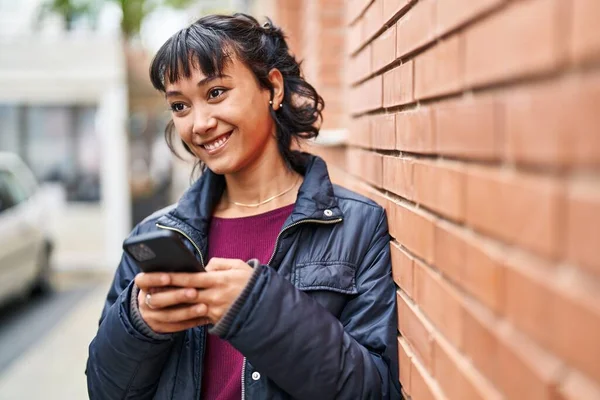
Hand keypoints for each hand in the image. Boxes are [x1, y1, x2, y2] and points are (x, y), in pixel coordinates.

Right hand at [135, 275, 209, 333]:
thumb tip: (193, 269)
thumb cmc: (165, 286)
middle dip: (176, 296)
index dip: (154, 279)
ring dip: (187, 312)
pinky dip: (191, 322)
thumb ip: (174, 274)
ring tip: (204, 307)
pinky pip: (176, 326)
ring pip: (168, 316)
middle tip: (194, 292)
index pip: (143, 280)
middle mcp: (144, 301)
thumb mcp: (163, 278)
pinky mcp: (160, 328)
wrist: (152, 308)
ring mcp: (151, 316)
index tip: (168, 277)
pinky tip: (204, 317)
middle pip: (157, 300)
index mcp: (144, 285)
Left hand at [136, 258, 253, 327]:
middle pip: (184, 295)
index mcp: (218, 280)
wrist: (266, 306)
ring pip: (186, 309)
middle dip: (164, 293)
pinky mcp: (215, 321)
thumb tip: (205, 266)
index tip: (157, 274)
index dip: (172, 276)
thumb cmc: (251, 283)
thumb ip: (220, 263)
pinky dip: (181, 317)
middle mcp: (214, 296)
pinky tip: (169, 315)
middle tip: (146, 292)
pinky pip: (195, 319)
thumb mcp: (239, 266)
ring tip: (153, 304)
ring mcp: (214, 311)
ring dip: (168, 307)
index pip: (190, 277)